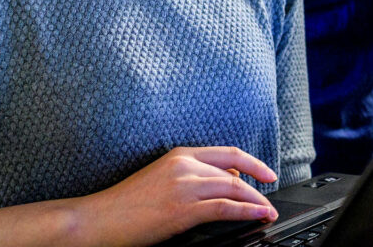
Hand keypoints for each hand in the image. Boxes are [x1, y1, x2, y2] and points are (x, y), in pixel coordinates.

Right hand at [78, 146, 279, 245]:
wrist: (100, 218)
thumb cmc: (127, 203)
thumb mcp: (162, 178)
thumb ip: (191, 175)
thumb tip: (224, 182)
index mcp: (180, 154)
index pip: (228, 153)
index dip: (253, 163)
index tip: (267, 173)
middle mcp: (185, 165)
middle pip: (235, 171)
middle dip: (259, 185)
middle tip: (272, 196)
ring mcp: (185, 186)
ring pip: (234, 189)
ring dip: (256, 202)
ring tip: (268, 212)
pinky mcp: (183, 209)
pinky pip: (225, 208)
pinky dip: (246, 212)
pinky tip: (257, 215)